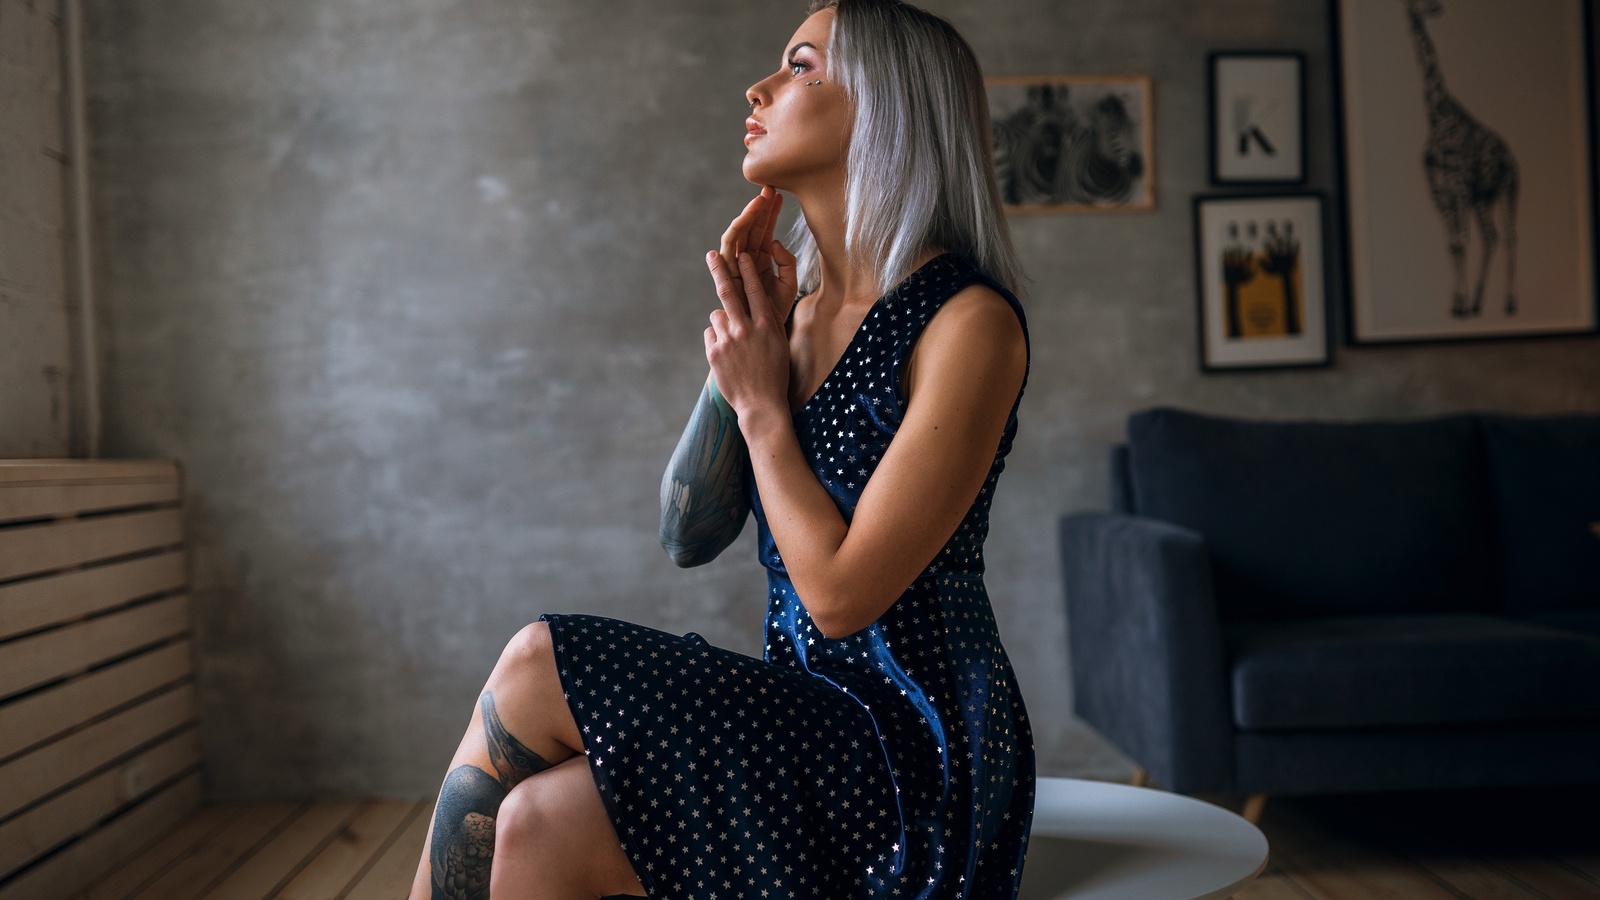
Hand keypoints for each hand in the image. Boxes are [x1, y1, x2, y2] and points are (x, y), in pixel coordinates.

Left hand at [704, 250, 790, 424]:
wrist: (760, 404)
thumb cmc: (774, 373)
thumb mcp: (779, 343)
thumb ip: (767, 321)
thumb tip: (755, 301)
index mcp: (766, 325)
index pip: (754, 289)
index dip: (747, 270)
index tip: (741, 254)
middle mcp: (746, 329)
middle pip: (728, 292)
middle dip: (719, 270)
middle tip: (712, 255)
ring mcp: (728, 340)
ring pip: (717, 316)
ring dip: (723, 322)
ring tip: (734, 343)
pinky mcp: (714, 353)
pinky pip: (711, 334)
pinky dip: (717, 339)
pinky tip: (727, 354)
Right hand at [719, 185, 798, 322]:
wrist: (766, 335)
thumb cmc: (776, 312)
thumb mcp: (789, 284)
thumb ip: (786, 262)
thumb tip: (773, 242)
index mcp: (761, 259)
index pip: (764, 230)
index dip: (770, 212)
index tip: (779, 194)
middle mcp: (747, 259)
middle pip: (751, 228)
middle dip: (759, 208)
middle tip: (768, 188)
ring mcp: (736, 266)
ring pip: (739, 235)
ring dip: (748, 217)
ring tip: (758, 201)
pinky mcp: (728, 276)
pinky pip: (727, 253)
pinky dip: (732, 237)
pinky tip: (741, 221)